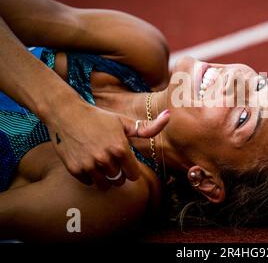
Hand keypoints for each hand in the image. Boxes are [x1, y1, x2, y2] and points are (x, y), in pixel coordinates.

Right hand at [46, 102, 169, 189]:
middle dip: (119, 172)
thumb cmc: (99, 117)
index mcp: (120, 149)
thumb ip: (147, 127)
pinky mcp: (75, 170)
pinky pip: (89, 182)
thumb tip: (169, 116)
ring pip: (105, 184)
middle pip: (120, 181)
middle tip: (111, 159)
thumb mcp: (124, 122)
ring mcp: (89, 166)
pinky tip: (88, 161)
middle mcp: (105, 159)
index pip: (134, 175)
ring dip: (105, 176)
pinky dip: (90, 176)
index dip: (131, 169)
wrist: (67, 114)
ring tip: (101, 162)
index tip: (126, 161)